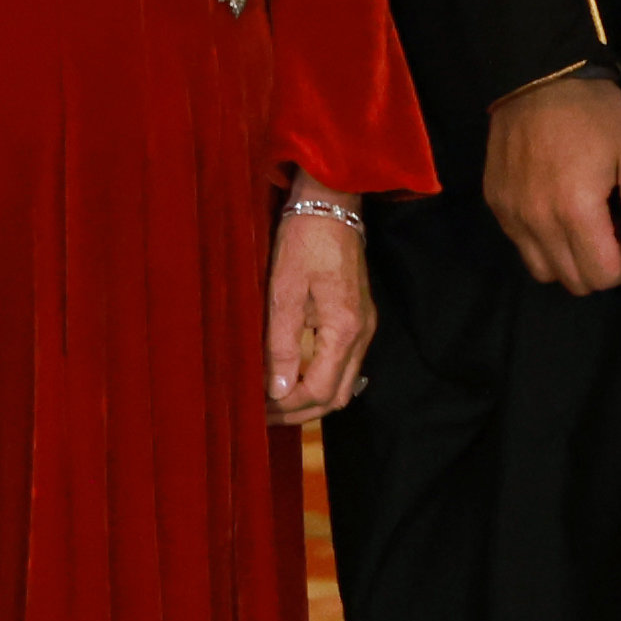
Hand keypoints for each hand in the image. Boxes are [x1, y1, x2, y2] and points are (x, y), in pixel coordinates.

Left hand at [267, 204, 378, 417]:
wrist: (331, 206)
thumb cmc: (304, 241)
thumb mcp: (283, 291)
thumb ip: (280, 343)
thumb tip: (276, 389)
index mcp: (345, 329)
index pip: (320, 390)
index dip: (288, 407)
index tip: (257, 411)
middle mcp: (362, 334)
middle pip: (336, 396)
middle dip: (299, 411)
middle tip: (262, 415)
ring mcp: (364, 327)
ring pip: (342, 383)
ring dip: (309, 398)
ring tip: (273, 400)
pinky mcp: (358, 319)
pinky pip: (343, 365)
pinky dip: (318, 379)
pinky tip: (292, 375)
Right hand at [484, 69, 620, 294]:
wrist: (538, 76)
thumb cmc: (596, 112)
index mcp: (577, 211)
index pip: (603, 275)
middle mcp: (538, 222)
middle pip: (574, 282)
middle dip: (602, 265)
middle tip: (613, 227)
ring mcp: (511, 216)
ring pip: (544, 272)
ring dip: (571, 260)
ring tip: (584, 223)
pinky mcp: (496, 205)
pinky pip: (522, 246)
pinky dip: (544, 243)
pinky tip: (557, 209)